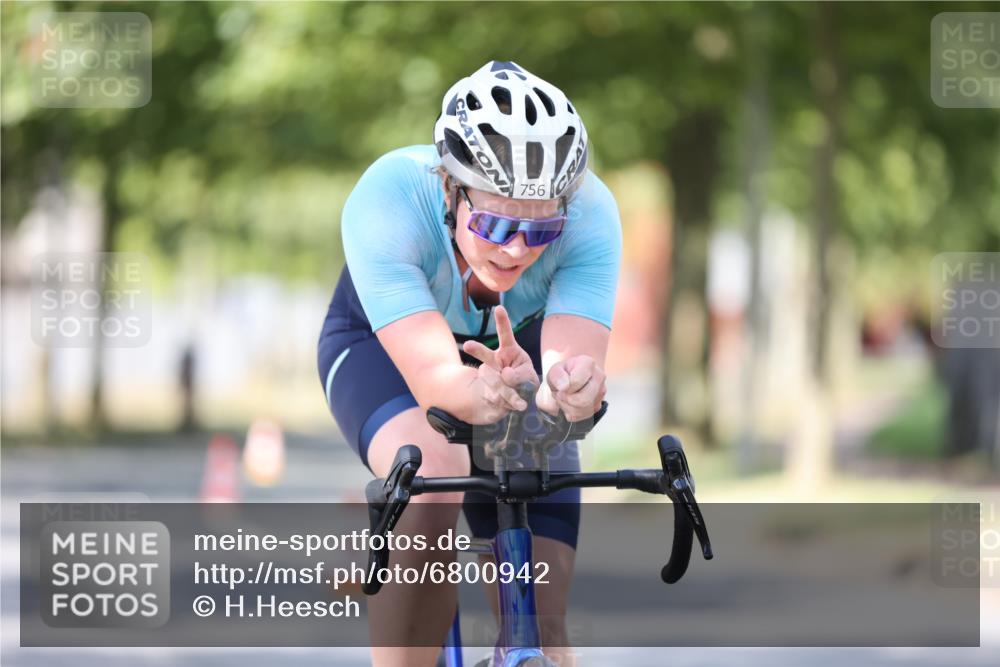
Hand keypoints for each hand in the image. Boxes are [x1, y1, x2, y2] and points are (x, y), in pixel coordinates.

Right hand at [462, 306, 538, 422]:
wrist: (518, 401)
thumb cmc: (526, 383)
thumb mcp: (529, 377)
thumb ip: (521, 375)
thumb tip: (505, 374)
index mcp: (510, 351)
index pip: (505, 334)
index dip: (502, 321)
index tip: (499, 307)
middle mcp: (496, 360)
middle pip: (485, 354)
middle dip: (476, 349)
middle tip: (467, 345)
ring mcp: (489, 375)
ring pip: (488, 376)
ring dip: (503, 388)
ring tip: (520, 402)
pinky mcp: (486, 390)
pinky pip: (491, 394)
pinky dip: (505, 402)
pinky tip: (516, 405)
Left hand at [535, 355, 605, 422]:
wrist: (570, 379)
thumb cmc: (563, 373)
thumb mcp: (555, 370)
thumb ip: (557, 376)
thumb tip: (564, 387)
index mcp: (588, 363)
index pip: (576, 382)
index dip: (565, 387)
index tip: (561, 385)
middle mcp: (599, 377)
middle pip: (583, 399)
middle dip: (566, 400)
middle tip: (560, 394)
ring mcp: (600, 392)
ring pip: (582, 410)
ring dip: (567, 406)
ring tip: (565, 397)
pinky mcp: (597, 405)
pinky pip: (582, 416)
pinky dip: (571, 412)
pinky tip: (569, 403)